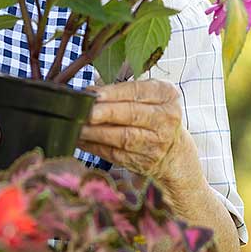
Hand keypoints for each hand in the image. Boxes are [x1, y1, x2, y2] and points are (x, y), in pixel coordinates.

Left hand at [77, 79, 198, 188]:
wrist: (173, 150)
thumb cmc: (152, 114)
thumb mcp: (148, 95)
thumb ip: (120, 90)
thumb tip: (89, 91)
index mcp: (166, 95)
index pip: (137, 91)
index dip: (113, 93)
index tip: (92, 93)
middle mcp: (165, 118)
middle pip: (132, 114)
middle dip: (105, 113)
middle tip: (84, 111)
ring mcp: (156, 142)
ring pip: (123, 137)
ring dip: (96, 132)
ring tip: (77, 126)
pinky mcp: (144, 161)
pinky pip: (115, 154)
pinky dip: (95, 147)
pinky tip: (81, 140)